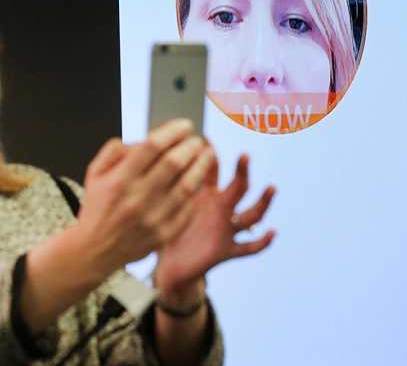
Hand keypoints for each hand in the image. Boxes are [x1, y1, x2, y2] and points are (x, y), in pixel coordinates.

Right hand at [74, 119, 216, 279]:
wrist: (94, 250)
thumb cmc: (97, 207)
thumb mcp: (94, 173)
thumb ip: (114, 150)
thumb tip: (143, 139)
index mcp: (119, 180)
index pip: (152, 147)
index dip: (172, 132)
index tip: (184, 125)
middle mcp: (137, 198)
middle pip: (174, 163)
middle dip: (191, 146)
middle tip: (197, 139)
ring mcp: (153, 218)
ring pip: (187, 186)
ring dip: (201, 166)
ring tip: (207, 154)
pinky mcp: (164, 234)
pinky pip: (188, 208)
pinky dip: (196, 191)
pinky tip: (199, 180)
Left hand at [154, 153, 275, 296]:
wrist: (171, 266)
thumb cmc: (166, 232)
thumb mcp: (164, 206)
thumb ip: (159, 185)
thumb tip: (133, 155)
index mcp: (206, 195)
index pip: (213, 170)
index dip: (212, 155)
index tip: (206, 140)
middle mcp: (221, 209)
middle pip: (239, 186)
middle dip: (243, 171)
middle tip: (244, 155)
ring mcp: (227, 229)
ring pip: (252, 215)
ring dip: (264, 202)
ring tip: (271, 188)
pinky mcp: (227, 250)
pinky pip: (249, 247)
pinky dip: (263, 241)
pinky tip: (273, 232)